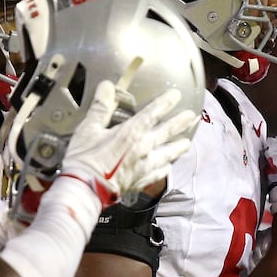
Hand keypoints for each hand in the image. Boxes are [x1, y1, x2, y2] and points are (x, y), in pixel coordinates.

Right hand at [59, 82, 200, 202]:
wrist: (86, 190)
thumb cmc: (85, 160)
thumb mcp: (88, 129)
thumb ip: (100, 107)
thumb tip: (107, 86)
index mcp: (131, 133)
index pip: (153, 113)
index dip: (165, 103)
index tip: (176, 95)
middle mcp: (143, 148)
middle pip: (167, 133)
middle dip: (180, 123)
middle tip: (192, 117)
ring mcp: (144, 166)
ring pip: (167, 155)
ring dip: (178, 147)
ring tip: (187, 143)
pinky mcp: (141, 181)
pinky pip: (158, 173)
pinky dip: (165, 168)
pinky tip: (168, 167)